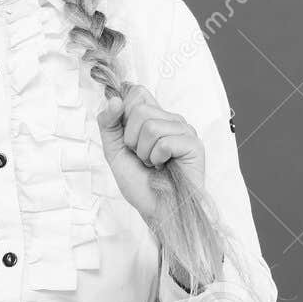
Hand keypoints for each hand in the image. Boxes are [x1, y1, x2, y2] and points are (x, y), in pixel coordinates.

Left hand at [96, 81, 205, 226]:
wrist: (156, 209)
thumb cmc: (140, 182)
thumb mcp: (114, 150)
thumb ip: (109, 124)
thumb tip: (113, 99)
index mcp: (154, 117)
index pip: (137, 92)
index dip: (123, 113)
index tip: (125, 137)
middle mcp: (170, 120)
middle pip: (139, 109)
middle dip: (131, 139)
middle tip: (141, 156)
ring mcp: (184, 130)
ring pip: (150, 125)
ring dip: (144, 152)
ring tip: (153, 163)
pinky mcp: (193, 144)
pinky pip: (164, 141)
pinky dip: (157, 159)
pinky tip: (164, 166)